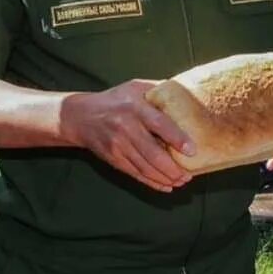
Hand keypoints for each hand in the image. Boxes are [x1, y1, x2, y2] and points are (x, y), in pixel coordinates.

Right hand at [65, 80, 194, 192]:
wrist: (81, 116)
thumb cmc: (116, 99)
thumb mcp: (136, 87)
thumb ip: (159, 90)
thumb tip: (187, 94)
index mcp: (135, 107)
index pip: (158, 123)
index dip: (176, 138)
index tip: (192, 150)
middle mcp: (126, 127)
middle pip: (152, 153)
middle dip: (172, 168)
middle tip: (189, 175)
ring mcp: (118, 145)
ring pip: (145, 167)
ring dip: (165, 178)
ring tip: (181, 181)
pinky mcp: (113, 158)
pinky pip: (135, 174)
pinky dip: (152, 182)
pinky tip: (166, 186)